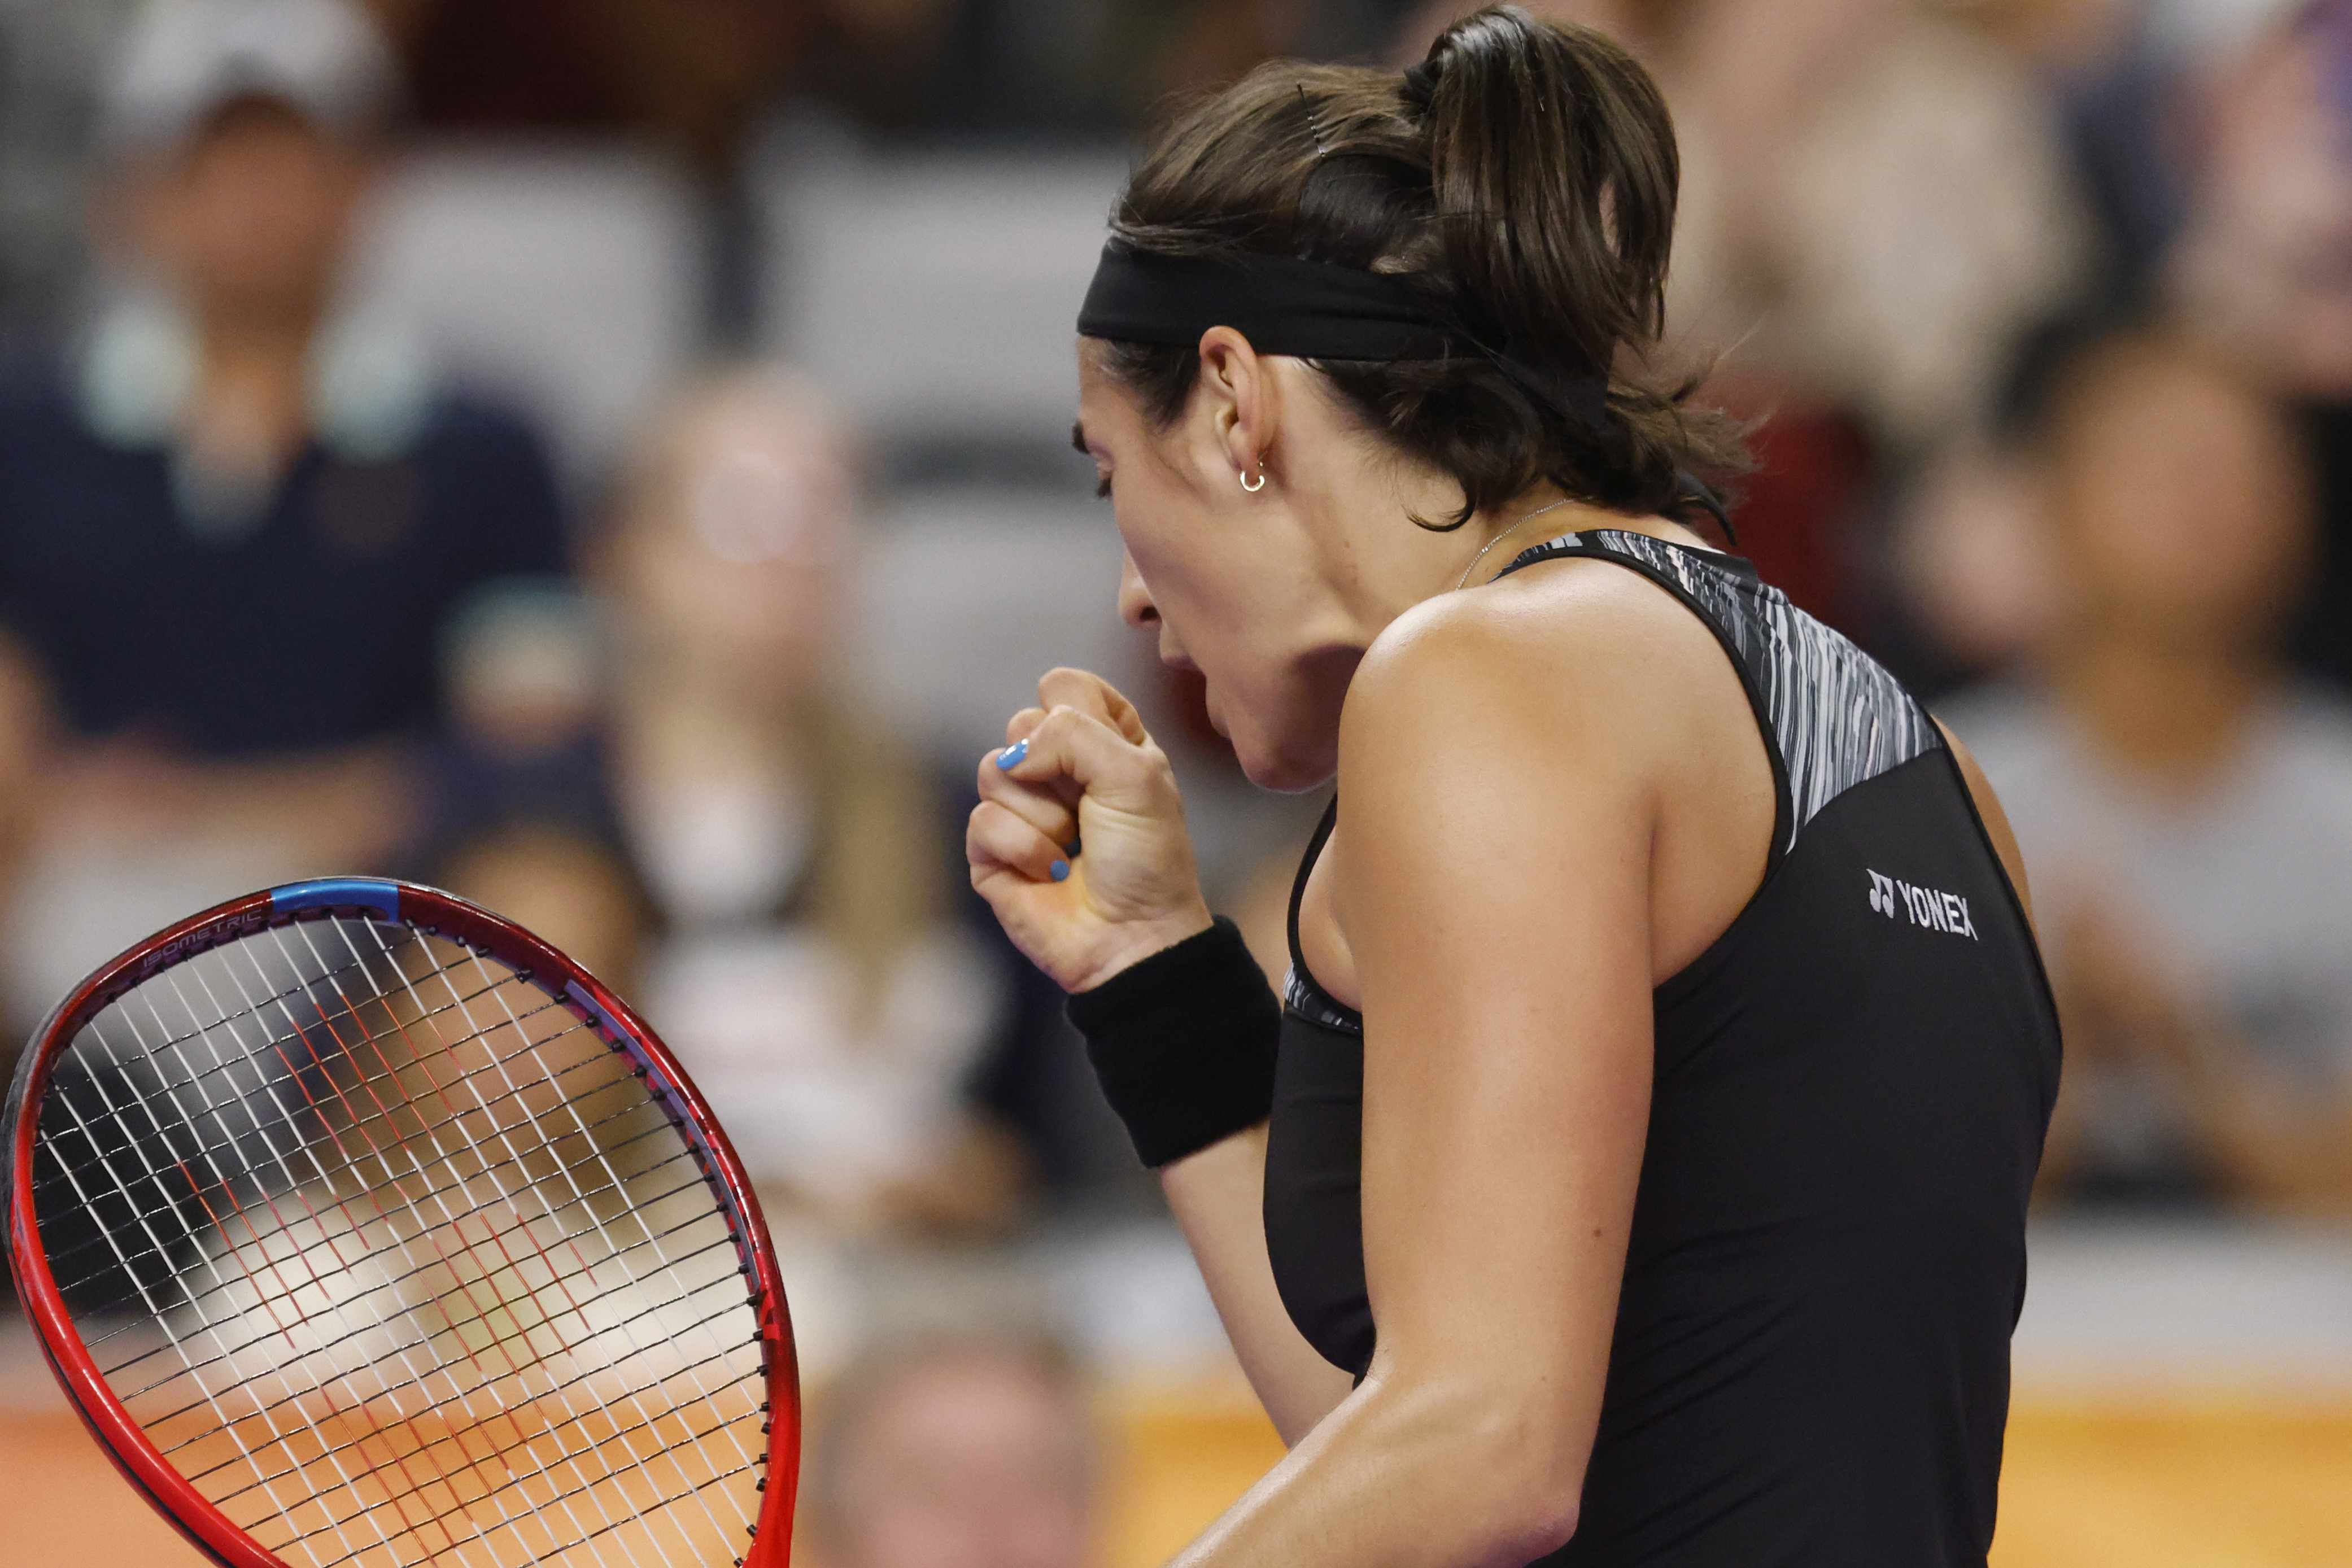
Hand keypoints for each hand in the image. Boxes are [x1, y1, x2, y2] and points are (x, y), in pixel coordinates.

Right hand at [968, 668, 1211, 992]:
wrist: (1134, 935)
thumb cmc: (1147, 856)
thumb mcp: (1135, 774)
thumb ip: (1073, 732)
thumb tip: (1014, 755)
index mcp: (1103, 741)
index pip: (1064, 686)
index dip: (1078, 712)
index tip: (1109, 753)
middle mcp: (1058, 770)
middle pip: (1020, 723)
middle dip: (1059, 771)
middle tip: (1089, 811)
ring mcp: (1020, 809)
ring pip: (993, 769)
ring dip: (1044, 816)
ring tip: (1073, 847)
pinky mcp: (991, 851)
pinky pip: (982, 820)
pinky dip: (1025, 849)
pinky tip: (1052, 873)